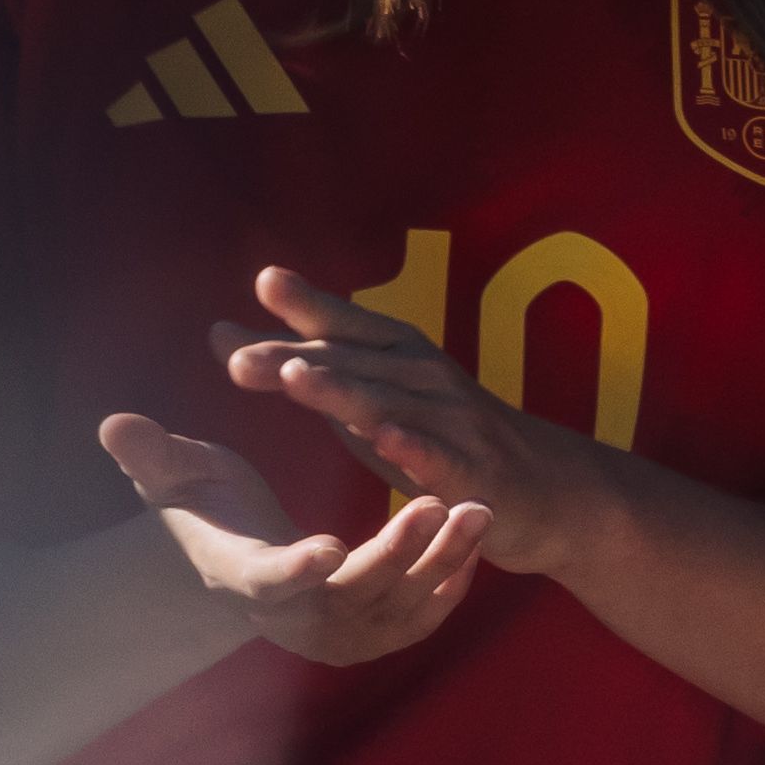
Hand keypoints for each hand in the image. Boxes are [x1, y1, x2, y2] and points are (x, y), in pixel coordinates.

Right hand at [92, 403, 485, 668]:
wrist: (236, 555)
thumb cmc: (206, 505)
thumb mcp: (177, 475)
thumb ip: (151, 454)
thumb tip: (113, 423)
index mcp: (241, 576)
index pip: (267, 582)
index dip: (295, 570)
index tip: (328, 548)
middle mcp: (292, 616)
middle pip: (349, 596)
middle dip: (395, 554)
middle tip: (434, 505)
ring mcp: (337, 631)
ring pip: (398, 609)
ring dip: (441, 562)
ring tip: (478, 509)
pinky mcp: (375, 630)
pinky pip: (421, 617)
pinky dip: (451, 581)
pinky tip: (474, 535)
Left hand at [215, 264, 632, 576]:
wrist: (544, 484)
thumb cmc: (438, 431)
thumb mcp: (367, 395)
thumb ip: (299, 366)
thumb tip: (220, 335)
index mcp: (400, 357)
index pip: (349, 327)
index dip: (310, 305)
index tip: (265, 280)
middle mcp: (427, 379)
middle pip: (356, 365)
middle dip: (299, 359)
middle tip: (240, 359)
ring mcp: (453, 424)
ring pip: (390, 405)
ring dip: (344, 391)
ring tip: (299, 379)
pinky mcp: (472, 474)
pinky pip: (439, 459)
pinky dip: (412, 446)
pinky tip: (385, 439)